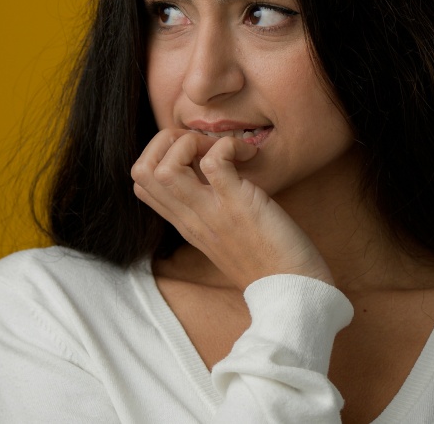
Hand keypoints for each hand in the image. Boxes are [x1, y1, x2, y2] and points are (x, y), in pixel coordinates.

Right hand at [131, 129, 332, 289]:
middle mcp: (191, 219)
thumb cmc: (270, 259)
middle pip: (141, 171)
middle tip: (204, 145)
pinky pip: (214, 162)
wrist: (293, 291)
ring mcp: (211, 213)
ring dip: (191, 143)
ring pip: (164, 168)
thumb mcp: (226, 233)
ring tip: (222, 149)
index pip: (141, 184)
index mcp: (186, 223)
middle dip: (166, 142)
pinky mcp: (238, 206)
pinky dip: (227, 146)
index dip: (160, 154)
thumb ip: (210, 207)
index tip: (194, 152)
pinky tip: (248, 154)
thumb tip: (211, 171)